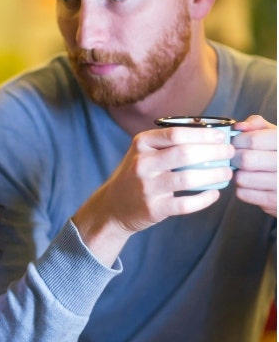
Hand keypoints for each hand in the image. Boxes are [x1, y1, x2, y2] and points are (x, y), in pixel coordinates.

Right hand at [72, 126, 234, 265]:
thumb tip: (210, 135)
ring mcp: (146, 187)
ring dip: (214, 175)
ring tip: (226, 172)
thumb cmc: (137, 175)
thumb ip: (170, 143)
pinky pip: (186, 204)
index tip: (222, 136)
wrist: (112, 206)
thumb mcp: (144, 152)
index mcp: (141, 144)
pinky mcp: (153, 209)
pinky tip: (214, 194)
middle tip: (229, 152)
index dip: (204, 134)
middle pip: (185, 153)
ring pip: (188, 179)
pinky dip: (204, 199)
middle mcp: (142, 164)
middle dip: (214, 152)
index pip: (176, 133)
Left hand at [232, 115, 275, 216]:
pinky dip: (242, 188)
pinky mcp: (274, 202)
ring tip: (247, 170)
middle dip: (236, 157)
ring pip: (242, 178)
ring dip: (239, 173)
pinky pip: (243, 193)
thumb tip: (239, 126)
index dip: (238, 140)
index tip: (237, 142)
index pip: (254, 140)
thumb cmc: (278, 155)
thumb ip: (258, 126)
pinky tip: (253, 183)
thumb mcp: (275, 136)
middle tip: (237, 157)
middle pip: (246, 159)